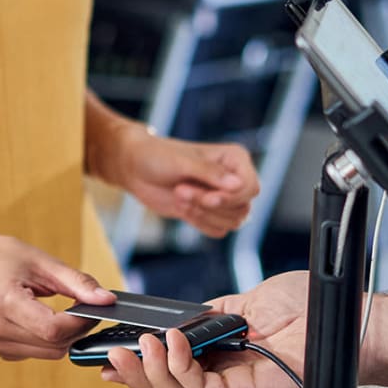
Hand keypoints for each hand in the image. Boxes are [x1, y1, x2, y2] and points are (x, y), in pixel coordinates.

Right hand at [0, 227, 114, 360]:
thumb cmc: (3, 257)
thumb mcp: (43, 262)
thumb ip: (78, 283)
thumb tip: (107, 300)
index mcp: (4, 302)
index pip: (53, 329)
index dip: (81, 322)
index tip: (97, 307)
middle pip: (53, 345)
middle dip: (78, 329)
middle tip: (87, 306)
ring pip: (49, 353)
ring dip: (66, 336)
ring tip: (67, 310)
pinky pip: (38, 352)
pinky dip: (50, 339)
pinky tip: (47, 318)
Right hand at [102, 271, 308, 387]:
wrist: (340, 316)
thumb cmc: (308, 309)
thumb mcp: (248, 301)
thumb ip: (214, 313)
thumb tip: (184, 316)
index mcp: (224, 359)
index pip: (174, 372)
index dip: (142, 368)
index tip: (113, 355)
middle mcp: (228, 381)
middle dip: (137, 378)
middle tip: (112, 357)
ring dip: (153, 375)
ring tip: (141, 348)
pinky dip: (181, 368)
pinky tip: (172, 344)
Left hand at [112, 125, 258, 237]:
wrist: (136, 168)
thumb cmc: (158, 156)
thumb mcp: (183, 162)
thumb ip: (210, 174)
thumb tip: (238, 185)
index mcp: (235, 159)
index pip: (251, 187)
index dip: (231, 197)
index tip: (207, 197)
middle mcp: (234, 178)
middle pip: (243, 207)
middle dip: (211, 206)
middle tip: (181, 191)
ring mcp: (223, 197)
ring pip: (234, 222)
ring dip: (203, 214)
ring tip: (179, 195)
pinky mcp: (210, 212)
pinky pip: (219, 230)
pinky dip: (200, 223)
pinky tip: (181, 208)